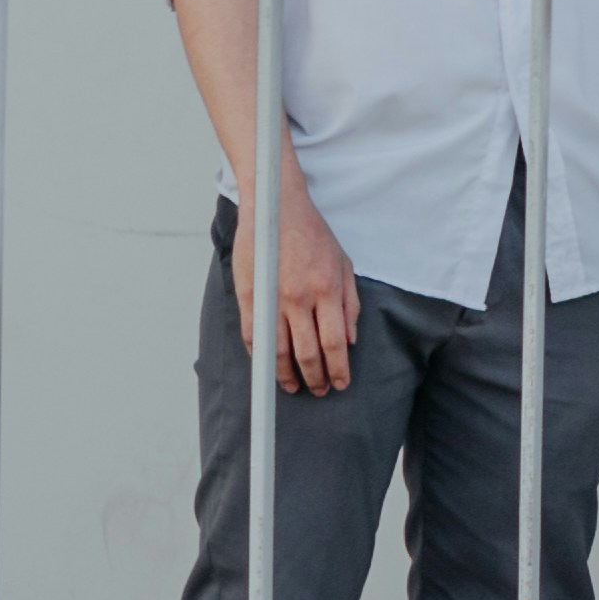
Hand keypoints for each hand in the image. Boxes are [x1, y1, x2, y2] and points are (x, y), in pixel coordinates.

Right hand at [237, 179, 359, 393]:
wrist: (276, 208)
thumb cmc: (313, 235)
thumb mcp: (344, 264)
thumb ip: (350, 304)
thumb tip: (350, 341)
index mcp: (326, 290)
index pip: (334, 344)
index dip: (338, 370)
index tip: (340, 383)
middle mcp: (299, 298)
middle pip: (307, 353)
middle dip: (315, 379)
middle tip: (319, 391)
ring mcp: (271, 298)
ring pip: (277, 352)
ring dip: (286, 376)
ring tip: (293, 387)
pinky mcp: (248, 296)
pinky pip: (252, 336)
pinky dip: (260, 356)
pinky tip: (268, 366)